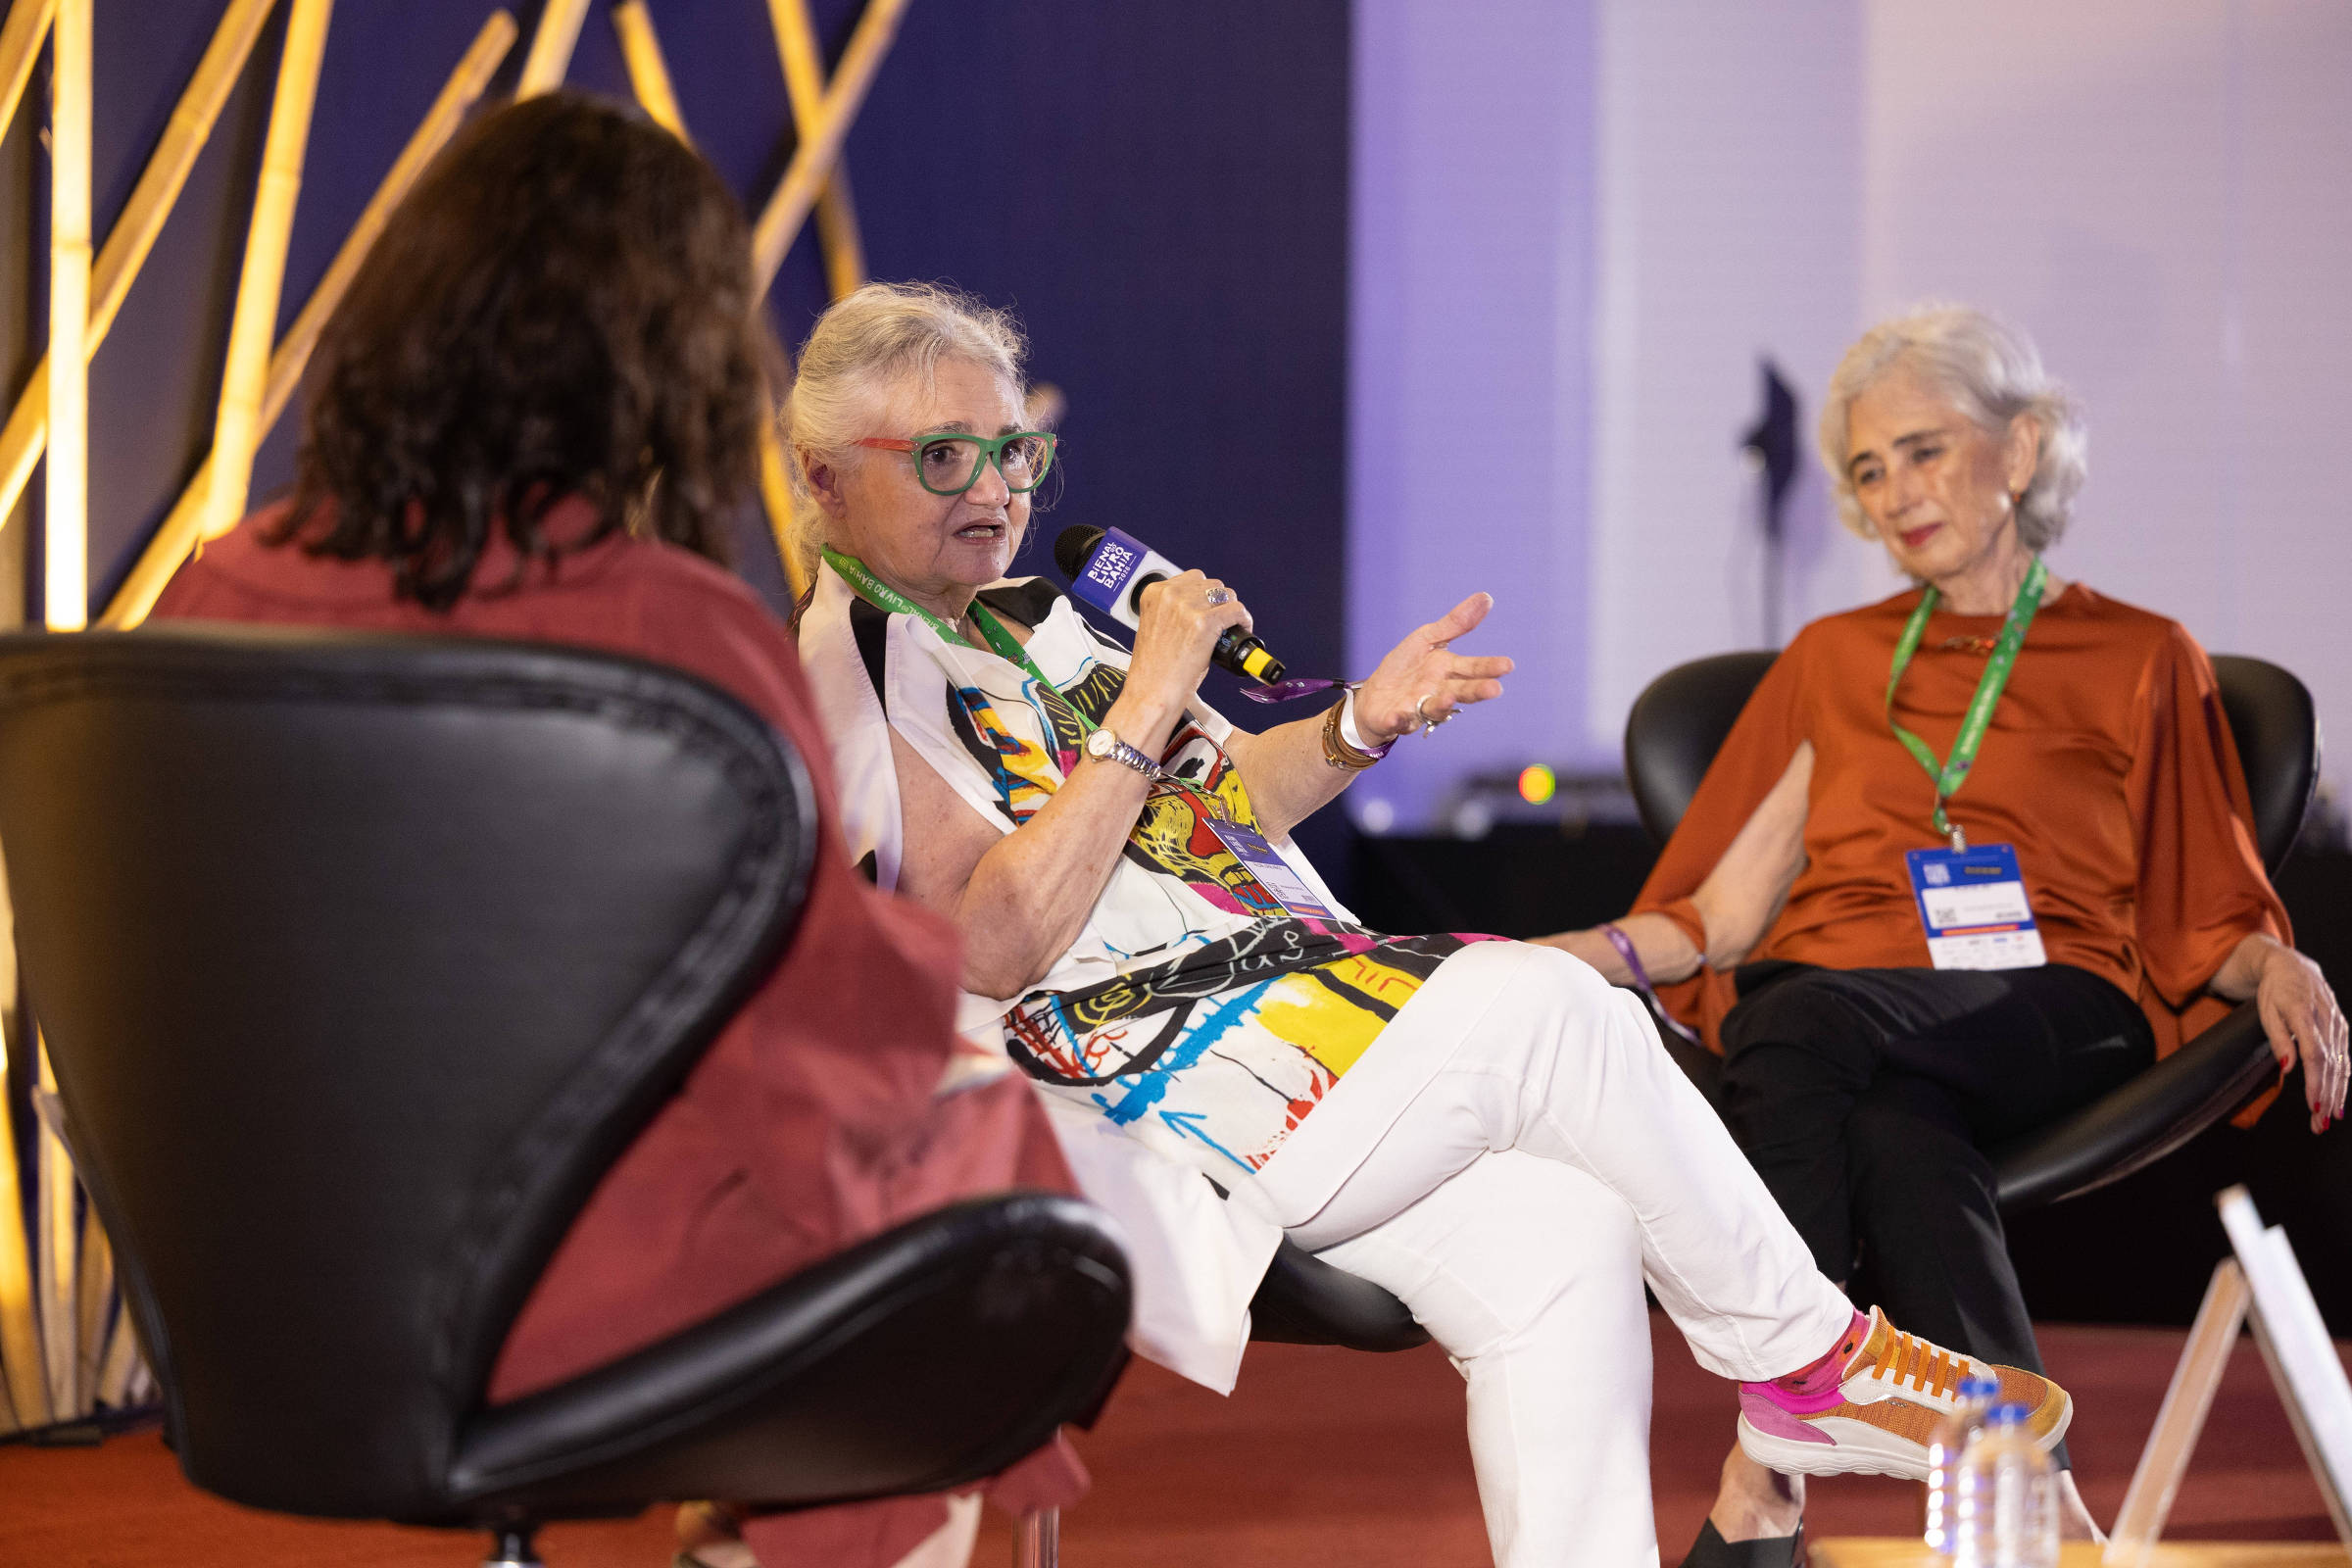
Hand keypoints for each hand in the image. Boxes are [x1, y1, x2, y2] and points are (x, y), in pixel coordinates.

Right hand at [1112, 569, 1253, 745]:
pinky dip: (1243, 620)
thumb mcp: (1156, 628)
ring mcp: (1186, 607)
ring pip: (1226, 594)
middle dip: (1218, 602)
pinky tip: (1242, 630)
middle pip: (1211, 584)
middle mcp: (1168, 595)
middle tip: (1221, 623)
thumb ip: (1174, 612)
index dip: (1205, 595)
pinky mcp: (1203, 622)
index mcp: (1153, 593)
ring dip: (1231, 609)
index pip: (1192, 579)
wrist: (1150, 694)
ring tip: (1230, 628)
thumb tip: (1205, 609)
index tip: (1209, 609)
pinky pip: (1236, 610)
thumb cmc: (1153, 670)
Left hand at [1352, 593, 1513, 744]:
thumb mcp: (1427, 638)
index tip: (1508, 665)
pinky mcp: (1396, 720)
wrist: (1374, 696)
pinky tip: (1398, 715)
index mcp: (1447, 670)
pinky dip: (1398, 720)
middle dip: (1476, 691)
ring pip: (1434, 709)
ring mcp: (1418, 708)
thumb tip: (1486, 597)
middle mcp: (1438, 692)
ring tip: (1449, 699)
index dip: (1488, 667)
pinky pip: (1398, 721)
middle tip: (1495, 689)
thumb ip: (1455, 623)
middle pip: (1460, 691)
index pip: (1472, 668)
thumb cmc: (1405, 667)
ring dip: (1442, 705)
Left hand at [2256, 946, 2347, 1131]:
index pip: (2315, 1054)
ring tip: (2328, 1118)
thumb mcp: (2265, 1011)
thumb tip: (2288, 1069)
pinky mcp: (2342, 1028)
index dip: (2316, 1082)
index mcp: (2304, 1013)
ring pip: (2342, 1064)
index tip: (2314, 1105)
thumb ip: (2278, 1039)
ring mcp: (2338, 1024)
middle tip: (2320, 1123)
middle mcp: (2327, 1019)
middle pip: (2331, 1064)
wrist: (2292, 966)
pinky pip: (2345, 1057)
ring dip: (2337, 1093)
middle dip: (2327, 1096)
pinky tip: (2338, 1098)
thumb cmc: (2273, 991)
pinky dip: (2343, 1080)